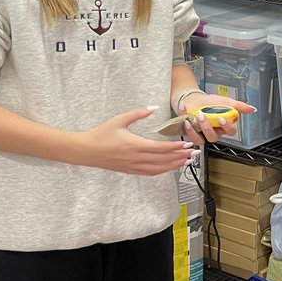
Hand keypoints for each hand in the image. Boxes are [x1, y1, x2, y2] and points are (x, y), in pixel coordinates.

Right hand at [79, 107, 195, 174]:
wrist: (86, 151)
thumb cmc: (102, 134)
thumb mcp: (119, 120)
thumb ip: (137, 114)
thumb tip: (153, 107)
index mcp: (134, 145)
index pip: (160, 148)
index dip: (175, 147)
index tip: (187, 145)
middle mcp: (136, 158)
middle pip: (163, 160)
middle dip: (180, 156)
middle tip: (194, 153)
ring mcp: (134, 166)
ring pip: (159, 169)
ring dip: (174, 165)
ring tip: (187, 161)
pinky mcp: (131, 171)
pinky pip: (151, 173)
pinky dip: (163, 170)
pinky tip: (171, 167)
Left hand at [177, 91, 257, 145]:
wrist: (194, 99)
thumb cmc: (210, 102)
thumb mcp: (225, 102)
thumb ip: (239, 106)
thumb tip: (252, 109)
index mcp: (223, 127)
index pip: (230, 132)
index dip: (226, 127)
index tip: (221, 118)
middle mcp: (213, 132)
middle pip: (213, 137)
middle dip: (208, 127)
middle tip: (203, 115)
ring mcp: (201, 134)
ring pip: (200, 140)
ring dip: (195, 130)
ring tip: (192, 118)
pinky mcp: (190, 133)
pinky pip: (188, 135)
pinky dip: (186, 126)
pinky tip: (186, 117)